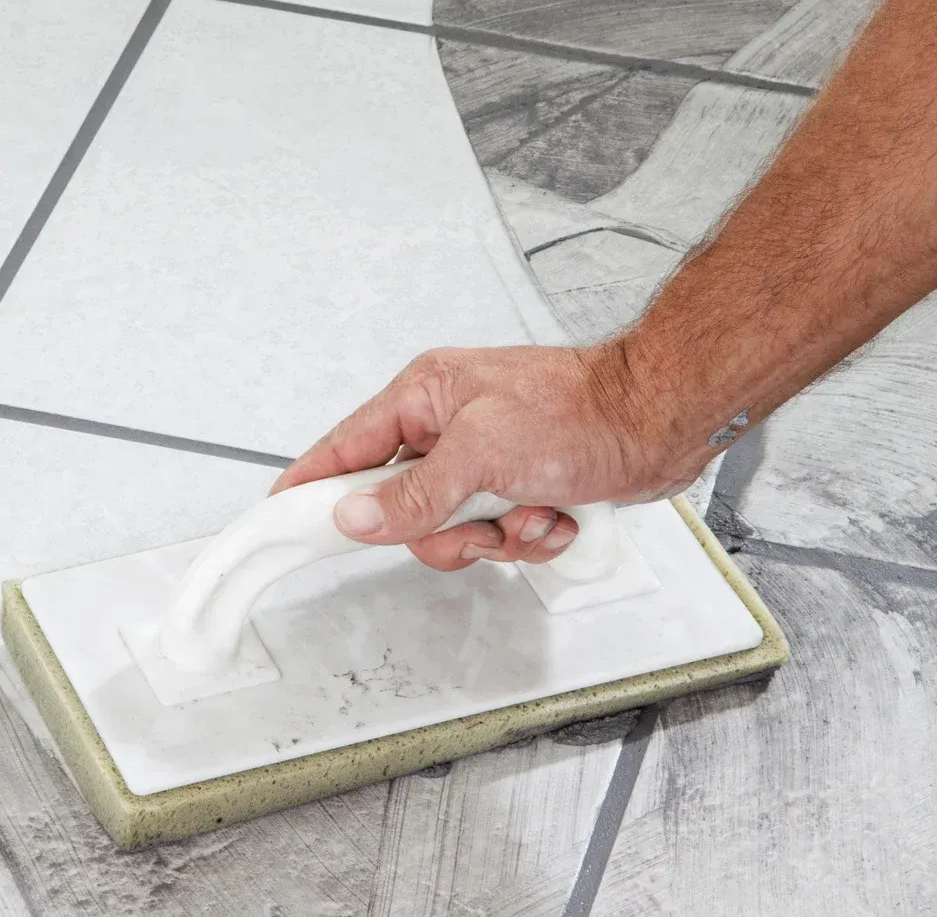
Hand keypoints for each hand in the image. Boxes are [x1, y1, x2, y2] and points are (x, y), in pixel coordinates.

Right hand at [271, 343, 711, 570]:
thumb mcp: (482, 454)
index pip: (343, 449)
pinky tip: (557, 515)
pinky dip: (529, 538)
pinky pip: (496, 537)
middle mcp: (447, 429)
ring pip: (450, 532)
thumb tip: (354, 519)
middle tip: (476, 523)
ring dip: (496, 537)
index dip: (309, 488)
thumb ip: (413, 493)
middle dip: (443, 530)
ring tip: (532, 512)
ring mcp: (483, 461)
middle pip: (399, 509)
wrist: (660, 421)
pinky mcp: (519, 488)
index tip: (276, 521)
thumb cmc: (580, 412)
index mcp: (423, 399)